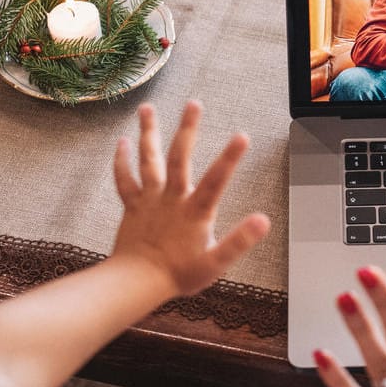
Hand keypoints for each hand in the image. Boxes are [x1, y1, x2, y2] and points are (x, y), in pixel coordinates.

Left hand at [111, 101, 271, 295]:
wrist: (136, 283)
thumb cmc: (178, 275)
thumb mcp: (215, 263)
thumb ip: (239, 241)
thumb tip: (263, 221)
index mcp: (195, 212)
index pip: (216, 180)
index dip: (229, 158)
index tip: (242, 135)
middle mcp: (171, 199)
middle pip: (179, 158)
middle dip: (188, 130)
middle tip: (194, 104)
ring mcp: (149, 200)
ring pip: (148, 160)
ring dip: (148, 133)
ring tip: (147, 108)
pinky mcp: (132, 206)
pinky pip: (125, 179)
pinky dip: (122, 161)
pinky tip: (122, 142)